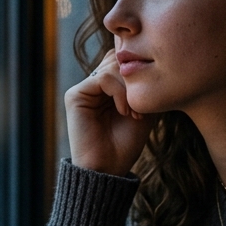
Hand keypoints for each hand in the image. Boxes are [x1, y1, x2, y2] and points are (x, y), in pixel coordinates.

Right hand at [65, 48, 153, 175]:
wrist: (108, 167)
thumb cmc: (126, 144)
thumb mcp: (144, 109)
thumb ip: (143, 85)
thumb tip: (149, 61)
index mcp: (108, 88)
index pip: (123, 60)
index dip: (139, 70)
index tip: (150, 96)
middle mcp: (94, 85)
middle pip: (118, 58)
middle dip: (135, 78)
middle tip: (142, 104)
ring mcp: (84, 89)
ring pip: (112, 66)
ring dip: (129, 88)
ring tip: (134, 112)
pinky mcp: (75, 95)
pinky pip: (103, 78)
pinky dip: (119, 93)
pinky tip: (124, 111)